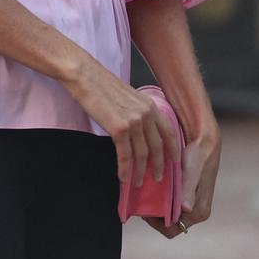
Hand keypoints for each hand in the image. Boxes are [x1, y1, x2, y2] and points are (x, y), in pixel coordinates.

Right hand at [60, 54, 180, 186]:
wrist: (85, 76)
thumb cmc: (101, 85)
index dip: (172, 149)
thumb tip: (139, 129)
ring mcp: (134, 121)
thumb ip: (137, 111)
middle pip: (157, 146)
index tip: (174, 161)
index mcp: (149, 105)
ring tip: (138, 183)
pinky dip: (125, 169)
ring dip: (141, 172)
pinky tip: (123, 178)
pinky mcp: (119, 128)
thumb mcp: (128, 96)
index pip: (168, 132)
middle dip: (158, 165)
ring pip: (142, 154)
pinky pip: (125, 155)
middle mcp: (146, 113)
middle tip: (157, 178)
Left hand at [142, 123, 221, 238]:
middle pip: (169, 223)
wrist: (205, 141)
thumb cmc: (199, 155)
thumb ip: (189, 189)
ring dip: (156, 206)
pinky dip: (160, 199)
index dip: (156, 223)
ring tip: (145, 192)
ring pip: (168, 213)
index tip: (144, 209)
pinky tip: (152, 187)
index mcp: (199, 212)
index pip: (172, 230)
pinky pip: (170, 204)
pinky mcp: (186, 196)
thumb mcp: (193, 170)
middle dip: (154, 214)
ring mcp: (191, 204)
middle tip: (141, 200)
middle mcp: (196, 212)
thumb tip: (186, 208)